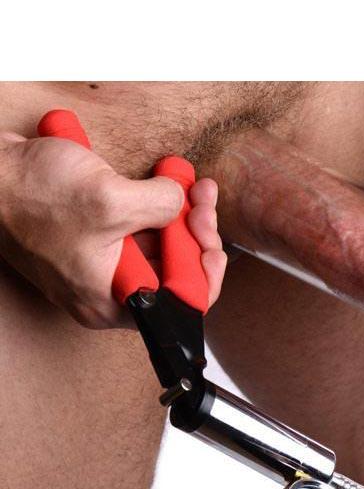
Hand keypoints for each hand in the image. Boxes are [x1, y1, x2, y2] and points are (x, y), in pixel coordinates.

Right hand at [0, 131, 226, 328]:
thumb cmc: (28, 195)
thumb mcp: (109, 200)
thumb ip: (162, 206)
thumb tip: (184, 201)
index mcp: (110, 301)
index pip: (179, 307)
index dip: (204, 275)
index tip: (211, 244)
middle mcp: (110, 289)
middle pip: (176, 272)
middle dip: (197, 235)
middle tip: (201, 202)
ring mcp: (105, 262)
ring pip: (163, 247)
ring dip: (184, 215)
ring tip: (189, 184)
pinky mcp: (102, 236)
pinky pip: (143, 227)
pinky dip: (160, 204)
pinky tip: (170, 181)